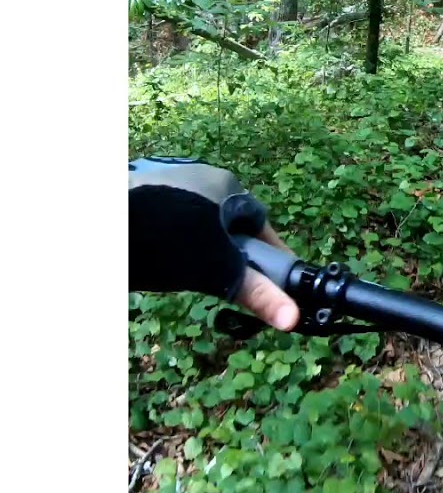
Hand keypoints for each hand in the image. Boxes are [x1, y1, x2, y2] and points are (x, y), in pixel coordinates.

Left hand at [129, 157, 298, 331]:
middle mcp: (198, 175)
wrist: (99, 224)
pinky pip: (162, 219)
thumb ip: (255, 293)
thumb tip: (292, 318)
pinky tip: (158, 258)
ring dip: (197, 245)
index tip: (273, 277)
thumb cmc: (166, 239)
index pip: (259, 223)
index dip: (267, 252)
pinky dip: (166, 239)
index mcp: (227, 186)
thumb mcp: (215, 269)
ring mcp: (163, 179)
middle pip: (227, 221)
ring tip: (191, 272)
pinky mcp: (136, 191)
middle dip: (230, 251)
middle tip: (227, 280)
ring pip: (194, 221)